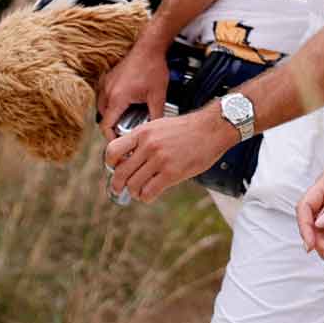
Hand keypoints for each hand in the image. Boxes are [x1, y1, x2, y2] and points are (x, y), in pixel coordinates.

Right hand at [97, 37, 169, 140]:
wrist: (149, 47)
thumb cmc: (153, 67)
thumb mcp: (158, 95)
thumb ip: (156, 115)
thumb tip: (154, 130)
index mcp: (118, 98)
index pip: (106, 126)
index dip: (111, 138)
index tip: (119, 144)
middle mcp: (108, 91)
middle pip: (104, 118)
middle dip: (113, 127)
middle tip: (126, 132)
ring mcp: (106, 83)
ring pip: (102, 107)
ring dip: (111, 115)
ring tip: (126, 118)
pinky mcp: (108, 77)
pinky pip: (104, 96)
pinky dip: (111, 103)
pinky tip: (124, 103)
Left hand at [102, 108, 234, 202]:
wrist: (212, 128)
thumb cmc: (188, 129)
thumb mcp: (160, 126)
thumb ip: (144, 140)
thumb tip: (130, 158)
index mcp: (143, 132)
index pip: (112, 150)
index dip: (111, 163)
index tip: (115, 168)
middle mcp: (148, 145)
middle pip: (120, 172)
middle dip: (118, 184)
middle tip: (120, 188)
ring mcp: (160, 160)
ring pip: (133, 185)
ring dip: (134, 192)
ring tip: (139, 192)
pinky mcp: (172, 173)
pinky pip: (149, 192)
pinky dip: (146, 197)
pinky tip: (150, 194)